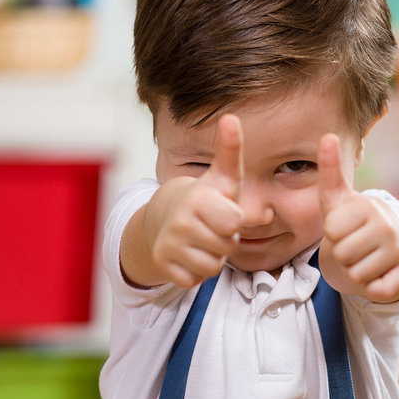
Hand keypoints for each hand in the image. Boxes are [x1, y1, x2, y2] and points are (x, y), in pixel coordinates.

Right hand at [146, 114, 244, 287]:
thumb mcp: (223, 177)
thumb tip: (231, 118)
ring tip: (204, 240)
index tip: (223, 210)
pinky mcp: (163, 266)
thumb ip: (231, 150)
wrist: (163, 218)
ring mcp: (169, 245)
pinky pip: (195, 280)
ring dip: (213, 257)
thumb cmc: (206, 198)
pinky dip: (196, 271)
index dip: (235, 220)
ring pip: (212, 267)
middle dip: (226, 240)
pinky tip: (190, 254)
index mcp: (198, 199)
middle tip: (214, 227)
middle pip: (226, 247)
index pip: (234, 222)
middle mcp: (180, 222)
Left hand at [317, 133, 398, 302]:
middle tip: (354, 247)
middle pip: (342, 253)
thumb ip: (330, 170)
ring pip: (355, 274)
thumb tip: (328, 135)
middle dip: (342, 254)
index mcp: (369, 206)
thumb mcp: (337, 199)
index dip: (332, 233)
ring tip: (364, 259)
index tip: (344, 228)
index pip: (332, 230)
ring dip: (354, 271)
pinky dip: (371, 287)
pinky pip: (373, 290)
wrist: (386, 250)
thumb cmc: (354, 223)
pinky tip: (378, 274)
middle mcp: (388, 227)